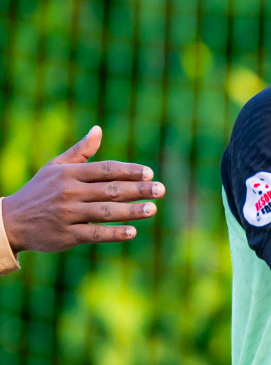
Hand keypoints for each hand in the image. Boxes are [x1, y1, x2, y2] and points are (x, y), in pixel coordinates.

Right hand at [1, 126, 160, 252]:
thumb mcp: (55, 167)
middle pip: (110, 190)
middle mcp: (69, 192)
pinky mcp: (67, 235)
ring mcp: (68, 214)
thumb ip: (80, 151)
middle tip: (161, 189)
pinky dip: (114, 233)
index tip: (149, 173)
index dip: (129, 171)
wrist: (10, 221)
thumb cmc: (39, 191)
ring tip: (153, 209)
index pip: (105, 169)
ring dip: (131, 211)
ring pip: (106, 212)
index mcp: (69, 174)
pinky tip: (132, 232)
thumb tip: (98, 129)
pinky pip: (95, 233)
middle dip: (138, 190)